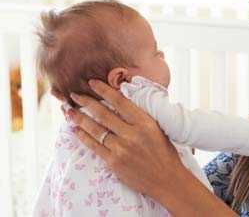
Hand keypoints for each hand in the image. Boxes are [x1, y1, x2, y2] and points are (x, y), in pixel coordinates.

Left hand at [65, 80, 186, 205]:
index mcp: (145, 123)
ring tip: (68, 111)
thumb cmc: (164, 152)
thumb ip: (139, 116)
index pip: (120, 101)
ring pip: (95, 130)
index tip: (92, 83)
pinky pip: (94, 146)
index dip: (104, 90)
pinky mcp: (114, 163)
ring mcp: (121, 149)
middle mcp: (132, 134)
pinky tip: (76, 129)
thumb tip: (121, 101)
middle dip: (86, 102)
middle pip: (103, 114)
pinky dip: (83, 136)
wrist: (167, 179)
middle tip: (73, 94)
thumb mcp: (156, 128)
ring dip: (79, 118)